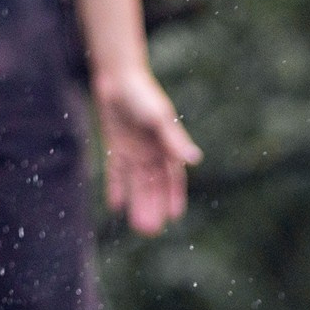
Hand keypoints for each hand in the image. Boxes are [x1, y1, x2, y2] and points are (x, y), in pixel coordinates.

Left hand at [93, 69, 201, 235]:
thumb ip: (174, 140)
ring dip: (137, 203)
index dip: (173, 196)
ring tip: (137, 227)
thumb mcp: (159, 118)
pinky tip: (114, 207)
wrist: (118, 78)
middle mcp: (152, 152)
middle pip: (153, 185)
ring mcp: (134, 151)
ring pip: (136, 184)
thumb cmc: (143, 95)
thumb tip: (195, 160)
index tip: (174, 217)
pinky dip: (116, 189)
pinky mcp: (116, 147)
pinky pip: (116, 173)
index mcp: (166, 146)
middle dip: (153, 207)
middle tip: (150, 231)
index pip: (172, 177)